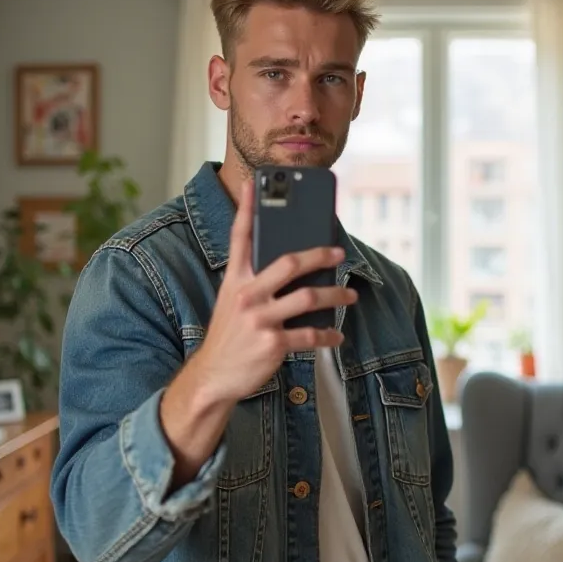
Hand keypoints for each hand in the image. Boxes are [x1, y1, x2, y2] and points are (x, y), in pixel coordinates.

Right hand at [160, 178, 356, 484]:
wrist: (213, 376)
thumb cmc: (229, 337)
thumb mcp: (232, 304)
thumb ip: (254, 283)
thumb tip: (293, 268)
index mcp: (235, 281)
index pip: (240, 238)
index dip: (247, 209)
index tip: (254, 185)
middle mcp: (246, 295)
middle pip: (289, 263)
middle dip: (319, 255)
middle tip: (338, 253)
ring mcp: (260, 320)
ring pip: (308, 298)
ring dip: (335, 295)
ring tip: (349, 295)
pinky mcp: (273, 344)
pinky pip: (310, 334)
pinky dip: (328, 335)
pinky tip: (336, 336)